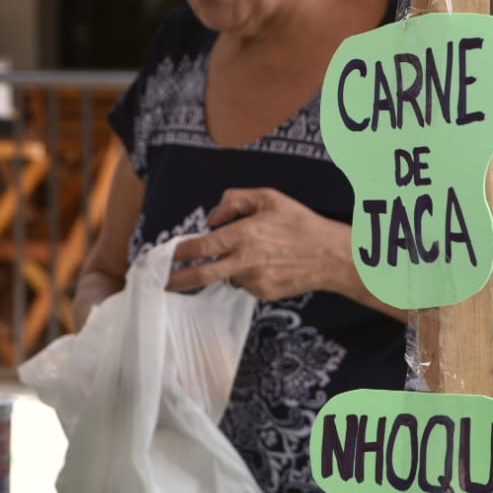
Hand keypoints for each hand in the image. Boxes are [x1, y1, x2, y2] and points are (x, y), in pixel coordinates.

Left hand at [167, 187, 349, 300]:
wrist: (332, 256)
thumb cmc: (300, 223)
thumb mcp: (269, 198)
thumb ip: (234, 201)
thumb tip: (211, 219)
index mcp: (243, 235)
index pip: (200, 247)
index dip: (177, 253)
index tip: (163, 256)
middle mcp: (245, 261)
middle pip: (201, 275)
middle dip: (176, 281)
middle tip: (161, 283)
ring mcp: (254, 281)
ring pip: (227, 277)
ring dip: (228, 268)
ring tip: (255, 254)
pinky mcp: (264, 294)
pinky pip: (245, 284)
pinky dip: (247, 275)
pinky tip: (268, 264)